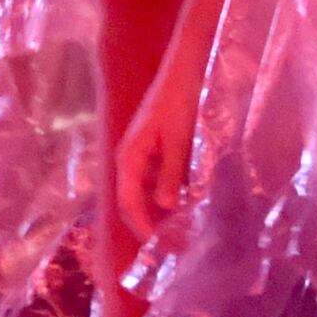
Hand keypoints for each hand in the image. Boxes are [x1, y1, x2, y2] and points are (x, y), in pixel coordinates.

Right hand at [116, 49, 205, 240]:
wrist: (184, 68)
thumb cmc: (179, 101)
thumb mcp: (179, 140)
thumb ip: (171, 173)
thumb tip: (164, 207)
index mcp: (129, 157)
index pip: (129, 203)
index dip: (143, 227)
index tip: (162, 248)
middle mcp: (130, 158)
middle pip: (134, 201)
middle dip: (151, 225)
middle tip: (176, 245)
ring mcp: (142, 153)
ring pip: (146, 192)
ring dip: (160, 212)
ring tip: (183, 231)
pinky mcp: (155, 148)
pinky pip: (157, 180)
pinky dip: (168, 195)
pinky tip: (187, 204)